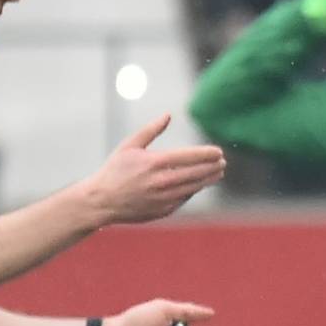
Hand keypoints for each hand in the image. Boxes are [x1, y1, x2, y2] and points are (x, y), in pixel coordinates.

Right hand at [78, 114, 225, 225]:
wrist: (102, 201)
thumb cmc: (115, 170)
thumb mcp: (129, 145)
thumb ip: (151, 130)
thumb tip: (168, 115)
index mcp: (154, 162)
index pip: (188, 157)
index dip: (206, 154)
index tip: (218, 152)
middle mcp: (161, 181)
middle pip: (196, 173)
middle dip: (212, 167)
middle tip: (223, 162)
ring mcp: (163, 198)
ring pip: (193, 188)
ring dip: (208, 180)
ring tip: (218, 173)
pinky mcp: (163, 210)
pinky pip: (184, 198)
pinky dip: (193, 190)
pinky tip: (199, 184)